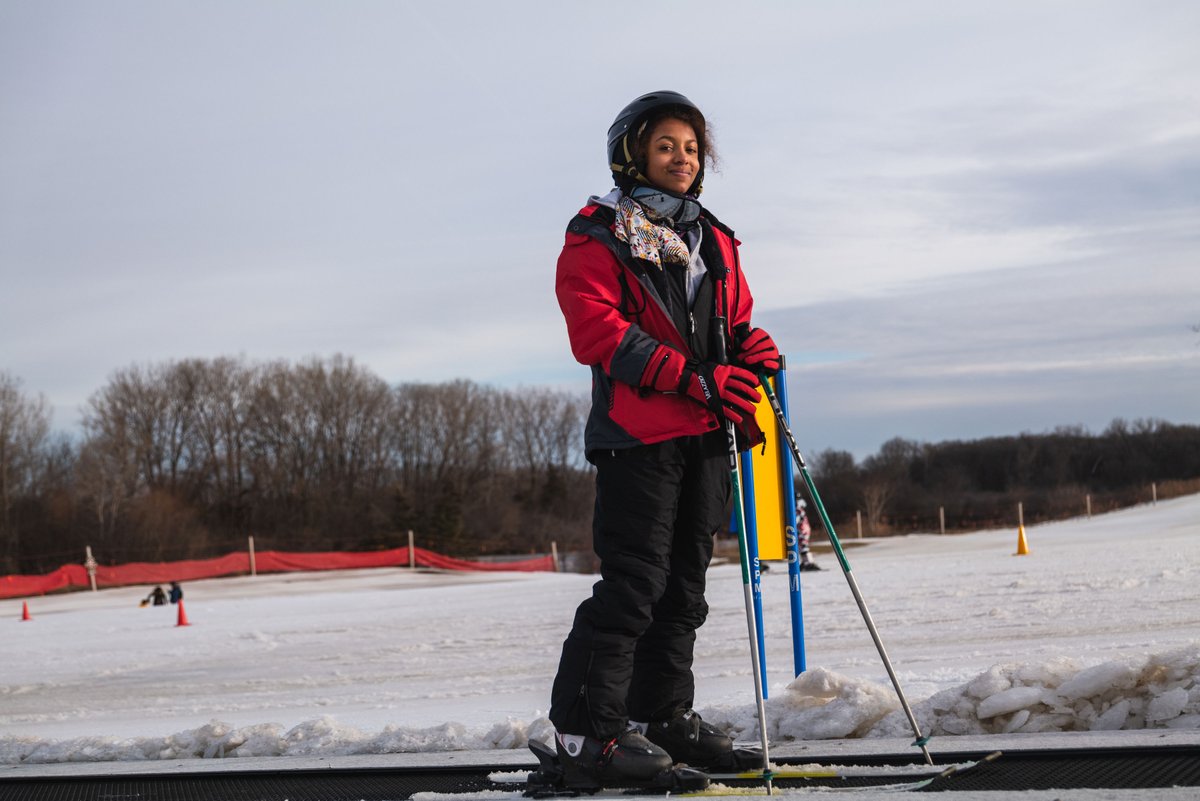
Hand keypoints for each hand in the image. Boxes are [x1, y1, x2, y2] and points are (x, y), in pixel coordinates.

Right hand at [641, 345, 761, 424]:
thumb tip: (738, 376)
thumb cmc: (701, 371)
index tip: (757, 383)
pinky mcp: (713, 403)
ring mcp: (718, 393)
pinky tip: (740, 418)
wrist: (687, 378)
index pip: (743, 375)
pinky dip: (734, 415)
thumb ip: (727, 370)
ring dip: (746, 406)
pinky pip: (726, 410)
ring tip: (752, 410)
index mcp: (725, 371)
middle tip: (758, 399)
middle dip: (753, 395)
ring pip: (737, 400)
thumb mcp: (716, 366)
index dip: (752, 380)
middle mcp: (723, 382)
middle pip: (743, 389)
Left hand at [734, 325, 779, 373]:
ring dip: (755, 357)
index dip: (751, 340)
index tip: (743, 347)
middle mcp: (769, 343)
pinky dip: (767, 364)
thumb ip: (738, 344)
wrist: (750, 370)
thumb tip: (737, 338)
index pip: (759, 333)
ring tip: (747, 361)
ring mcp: (774, 353)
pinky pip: (773, 363)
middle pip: (763, 344)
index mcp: (762, 336)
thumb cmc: (744, 357)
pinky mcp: (776, 364)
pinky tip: (761, 365)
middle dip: (750, 351)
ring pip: (767, 353)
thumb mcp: (739, 350)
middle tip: (741, 357)